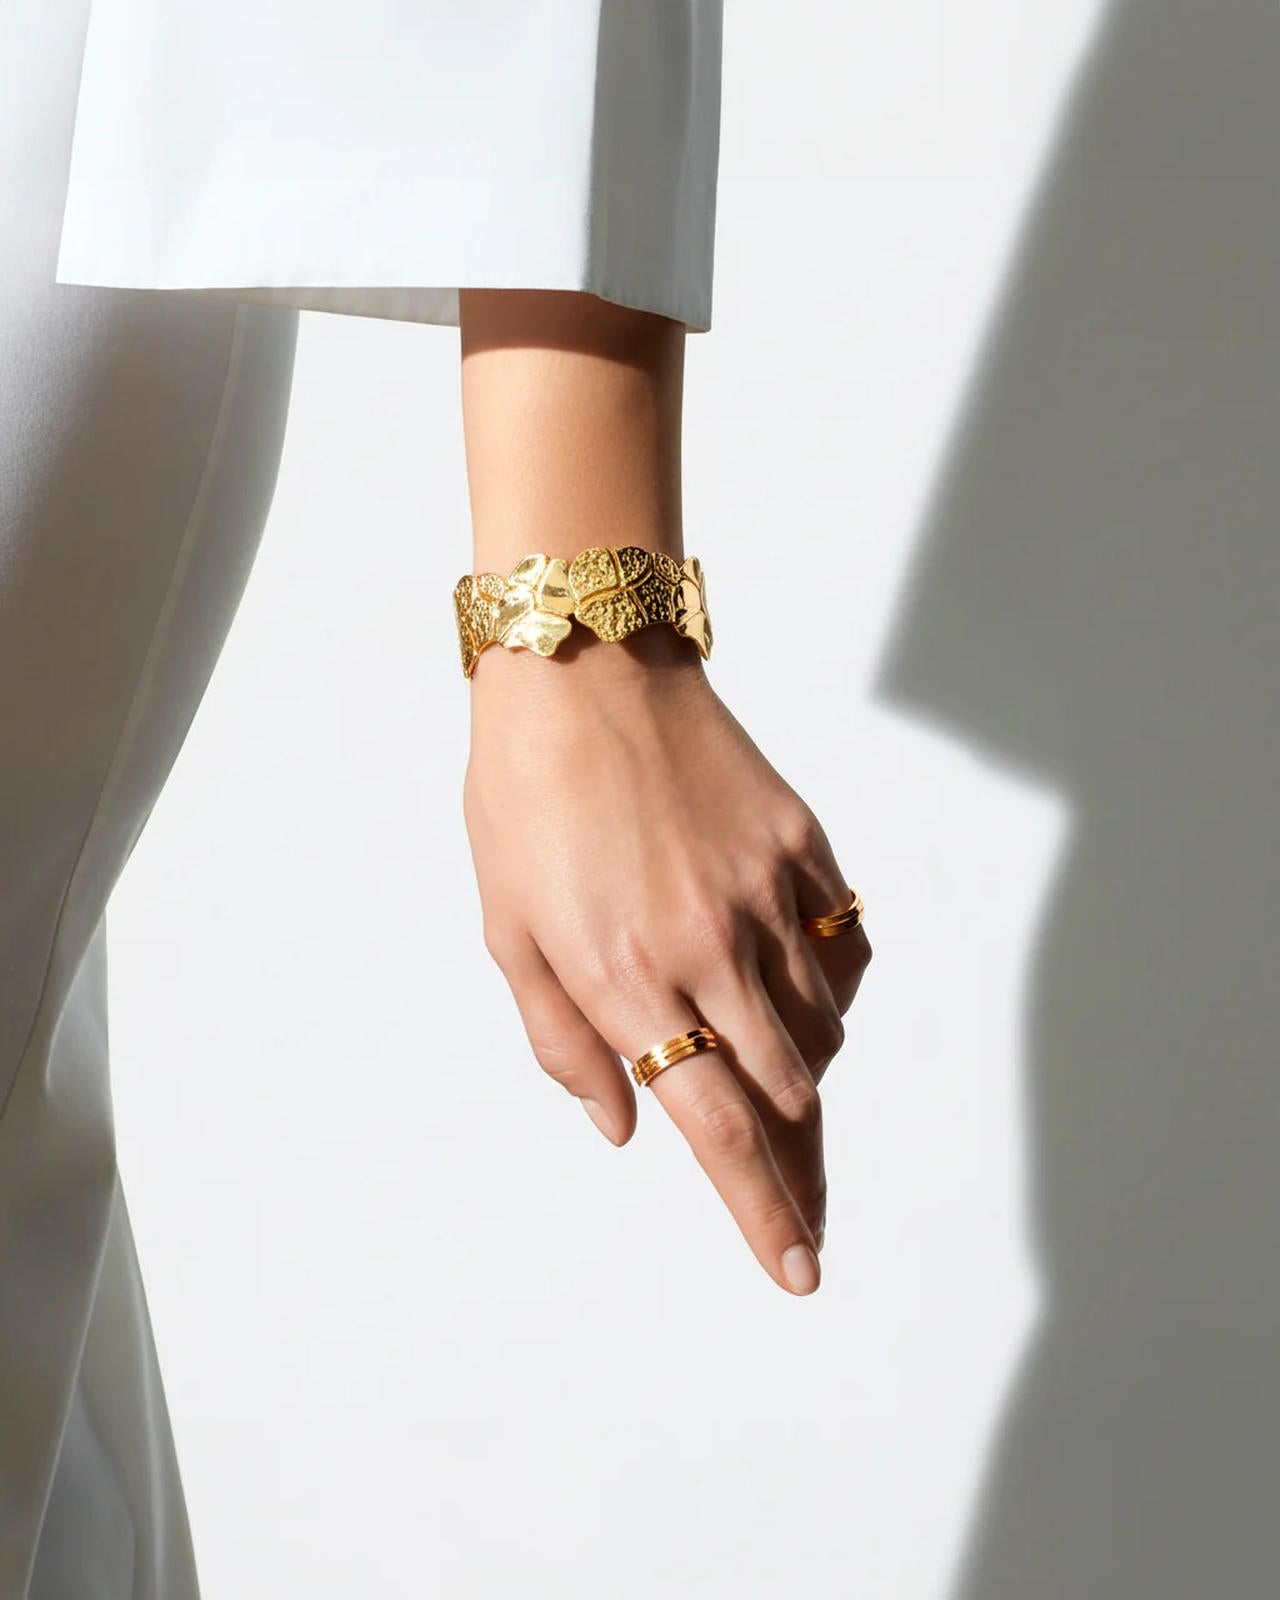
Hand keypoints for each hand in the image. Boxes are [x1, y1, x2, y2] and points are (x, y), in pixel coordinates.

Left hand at [463, 625, 870, 1294]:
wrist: (584, 668)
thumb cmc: (526, 800)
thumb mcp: (510, 930)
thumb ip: (565, 1042)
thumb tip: (622, 1128)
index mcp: (630, 978)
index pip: (719, 1127)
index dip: (763, 1211)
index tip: (798, 1268)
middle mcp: (713, 947)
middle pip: (790, 1097)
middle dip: (800, 1174)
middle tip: (802, 1217)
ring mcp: (769, 895)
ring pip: (824, 1031)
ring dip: (806, 1083)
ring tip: (777, 1094)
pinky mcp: (803, 849)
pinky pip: (846, 953)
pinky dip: (833, 997)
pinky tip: (801, 999)